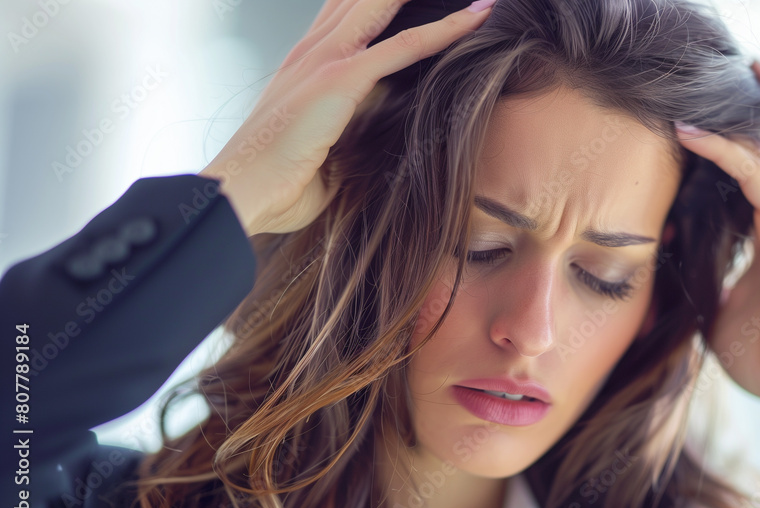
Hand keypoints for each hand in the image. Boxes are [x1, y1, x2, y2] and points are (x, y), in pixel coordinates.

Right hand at [200, 0, 495, 236]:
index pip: (348, 12)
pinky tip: (475, 16)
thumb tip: (387, 136)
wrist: (239, 193)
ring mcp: (325, 60)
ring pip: (382, 5)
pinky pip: (403, 45)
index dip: (383, 0)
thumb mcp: (327, 150)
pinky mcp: (339, 80)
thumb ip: (355, 132)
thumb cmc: (278, 183)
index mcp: (307, 64)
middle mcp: (314, 50)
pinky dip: (444, 29)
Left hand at [674, 60, 759, 453]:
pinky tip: (689, 133)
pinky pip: (755, 176)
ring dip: (749, 112)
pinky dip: (723, 149)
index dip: (743, 144)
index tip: (706, 125)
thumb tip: (661, 256)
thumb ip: (697, 274)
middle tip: (750, 71)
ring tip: (725, 78)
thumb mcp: (715, 304)